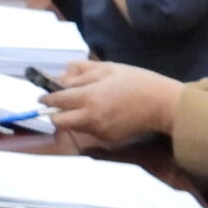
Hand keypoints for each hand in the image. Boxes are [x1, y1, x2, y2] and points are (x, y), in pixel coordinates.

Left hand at [41, 61, 184, 149]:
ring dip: (73, 117)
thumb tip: (61, 77)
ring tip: (87, 104)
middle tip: (61, 104)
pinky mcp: (108, 138)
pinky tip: (103, 112)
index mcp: (89, 97)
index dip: (47, 97)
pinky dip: (89, 122)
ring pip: (74, 127)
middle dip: (55, 113)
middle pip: (58, 122)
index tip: (43, 96)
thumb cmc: (137, 81)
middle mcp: (90, 117)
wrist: (163, 104)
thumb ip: (81, 72)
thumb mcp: (108, 68)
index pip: (56, 101)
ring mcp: (99, 130)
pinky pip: (89, 130)